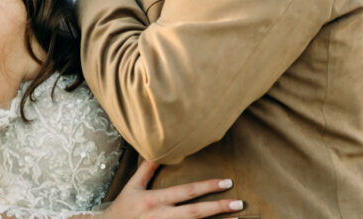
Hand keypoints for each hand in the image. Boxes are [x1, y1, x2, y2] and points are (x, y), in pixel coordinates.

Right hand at [101, 159, 243, 217]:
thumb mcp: (131, 187)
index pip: (186, 192)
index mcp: (154, 200)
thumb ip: (146, 170)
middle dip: (218, 208)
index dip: (207, 187)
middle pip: (195, 213)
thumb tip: (158, 151)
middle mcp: (162, 217)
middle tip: (239, 203)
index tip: (226, 182)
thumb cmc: (122, 209)